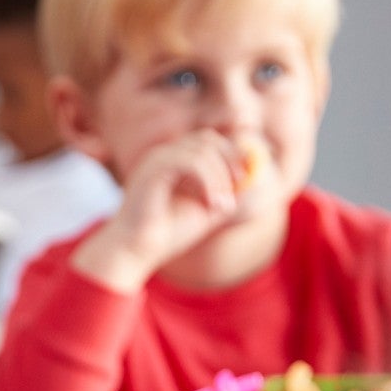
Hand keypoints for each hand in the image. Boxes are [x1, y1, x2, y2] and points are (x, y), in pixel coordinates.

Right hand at [71, 131, 244, 292]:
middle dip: (229, 160)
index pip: (208, 141)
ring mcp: (156, 161)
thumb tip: (255, 179)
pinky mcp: (152, 171)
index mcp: (172, 162)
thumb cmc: (166, 235)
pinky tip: (212, 204)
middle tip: (238, 186)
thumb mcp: (207, 210)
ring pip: (201, 150)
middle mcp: (162, 156)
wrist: (136, 252)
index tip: (244, 179)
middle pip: (207, 139)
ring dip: (220, 176)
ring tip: (223, 206)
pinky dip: (208, 181)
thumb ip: (226, 192)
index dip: (231, 154)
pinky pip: (189, 161)